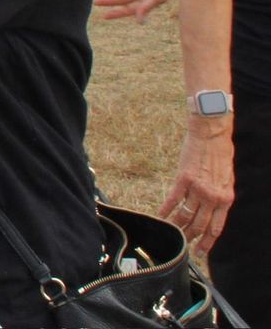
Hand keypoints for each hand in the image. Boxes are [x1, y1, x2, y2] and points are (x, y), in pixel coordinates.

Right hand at [161, 124, 233, 254]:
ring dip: (177, 227)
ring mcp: (198, 188)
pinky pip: (173, 199)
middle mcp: (213, 197)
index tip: (200, 252)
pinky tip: (160, 217)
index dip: (207, 242)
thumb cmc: (221, 154)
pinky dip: (165, 210)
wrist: (212, 134)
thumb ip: (220, 195)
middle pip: (200, 225)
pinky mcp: (183, 179)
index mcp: (226, 199)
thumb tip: (211, 209)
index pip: (216, 227)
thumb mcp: (227, 179)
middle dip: (191, 238)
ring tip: (171, 235)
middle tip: (183, 247)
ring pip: (185, 215)